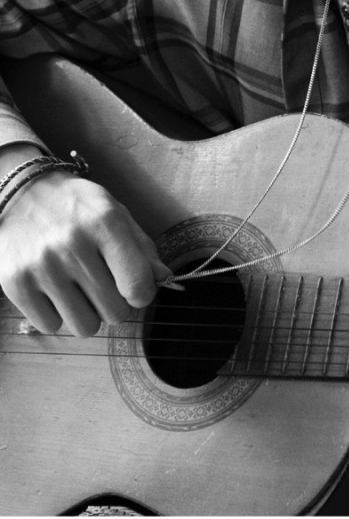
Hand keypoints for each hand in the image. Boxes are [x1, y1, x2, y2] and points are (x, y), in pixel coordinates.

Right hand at [0, 166, 172, 337]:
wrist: (19, 192)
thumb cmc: (76, 206)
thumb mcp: (115, 212)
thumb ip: (142, 247)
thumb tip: (164, 278)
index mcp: (105, 223)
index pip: (137, 284)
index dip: (143, 295)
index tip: (135, 289)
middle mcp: (73, 245)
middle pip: (114, 313)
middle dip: (115, 305)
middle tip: (103, 286)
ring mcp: (41, 266)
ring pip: (84, 326)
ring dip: (86, 313)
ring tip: (79, 289)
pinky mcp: (15, 283)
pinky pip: (51, 326)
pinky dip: (56, 315)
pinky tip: (54, 291)